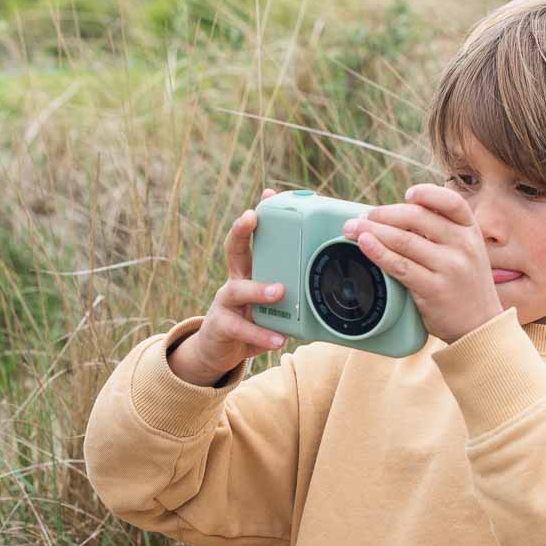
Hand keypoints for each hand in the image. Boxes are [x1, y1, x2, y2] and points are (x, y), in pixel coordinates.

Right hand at [169, 188, 286, 385]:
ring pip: (237, 290)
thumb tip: (328, 282)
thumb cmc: (250, 321)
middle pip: (232, 250)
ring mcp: (224, 304)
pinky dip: (261, 334)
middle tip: (251, 217)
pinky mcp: (221, 327)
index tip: (268, 194)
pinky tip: (277, 339)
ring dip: (258, 289)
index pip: (250, 239)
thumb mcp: (268, 304)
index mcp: (248, 272)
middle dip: (240, 230)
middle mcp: (234, 282)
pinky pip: (241, 329)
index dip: (258, 217)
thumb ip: (290, 293)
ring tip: (279, 291)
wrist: (218, 352)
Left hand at [341, 183, 504, 343]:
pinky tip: (364, 244)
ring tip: (352, 229)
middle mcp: (463, 245)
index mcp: (471, 231)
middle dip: (383, 213)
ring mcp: (449, 267)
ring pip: (403, 240)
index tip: (407, 194)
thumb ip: (442, 233)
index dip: (427, 194)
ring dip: (372, 230)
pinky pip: (400, 266)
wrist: (480, 325)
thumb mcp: (466, 252)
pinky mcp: (434, 289)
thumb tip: (395, 215)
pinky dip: (378, 252)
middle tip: (362, 217)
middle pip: (417, 217)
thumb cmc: (465, 285)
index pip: (452, 202)